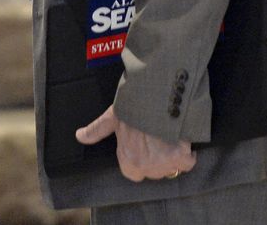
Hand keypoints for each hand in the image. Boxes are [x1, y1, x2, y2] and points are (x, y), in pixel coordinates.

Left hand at [76, 106, 196, 182]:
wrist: (155, 93)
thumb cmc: (131, 105)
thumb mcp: (112, 116)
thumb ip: (96, 130)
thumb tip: (78, 137)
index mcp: (128, 162)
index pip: (134, 173)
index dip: (138, 158)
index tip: (142, 144)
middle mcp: (145, 167)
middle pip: (154, 171)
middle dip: (156, 157)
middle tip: (155, 136)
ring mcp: (163, 164)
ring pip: (171, 167)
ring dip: (171, 155)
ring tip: (166, 134)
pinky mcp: (181, 157)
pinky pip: (188, 162)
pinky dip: (187, 153)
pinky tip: (180, 138)